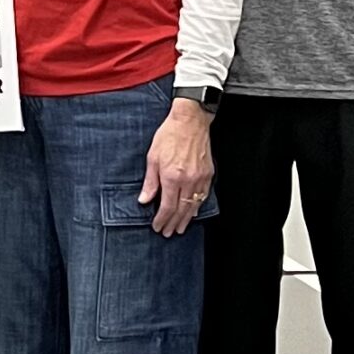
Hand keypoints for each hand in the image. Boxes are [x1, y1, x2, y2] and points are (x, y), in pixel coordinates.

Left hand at [138, 99, 214, 237]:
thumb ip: (150, 182)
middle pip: (181, 209)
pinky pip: (203, 195)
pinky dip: (197, 206)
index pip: (167, 206)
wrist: (190, 121)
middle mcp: (187, 180)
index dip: (162, 219)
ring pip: (194, 205)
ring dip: (186, 218)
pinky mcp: (208, 173)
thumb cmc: (169, 135)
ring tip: (180, 227)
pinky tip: (192, 211)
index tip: (157, 226)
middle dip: (173, 223)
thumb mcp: (152, 157)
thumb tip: (145, 200)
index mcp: (172, 176)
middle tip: (168, 232)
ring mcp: (200, 177)